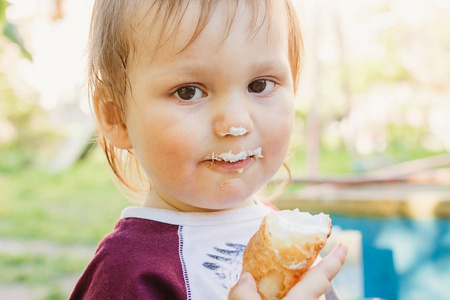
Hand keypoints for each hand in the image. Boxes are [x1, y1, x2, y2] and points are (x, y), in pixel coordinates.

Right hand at [228, 244, 347, 299]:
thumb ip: (243, 292)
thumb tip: (246, 278)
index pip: (322, 276)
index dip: (336, 260)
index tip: (345, 245)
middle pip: (314, 288)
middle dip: (310, 273)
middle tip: (301, 260)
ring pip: (304, 297)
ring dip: (296, 288)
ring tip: (278, 283)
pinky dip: (287, 296)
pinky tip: (267, 296)